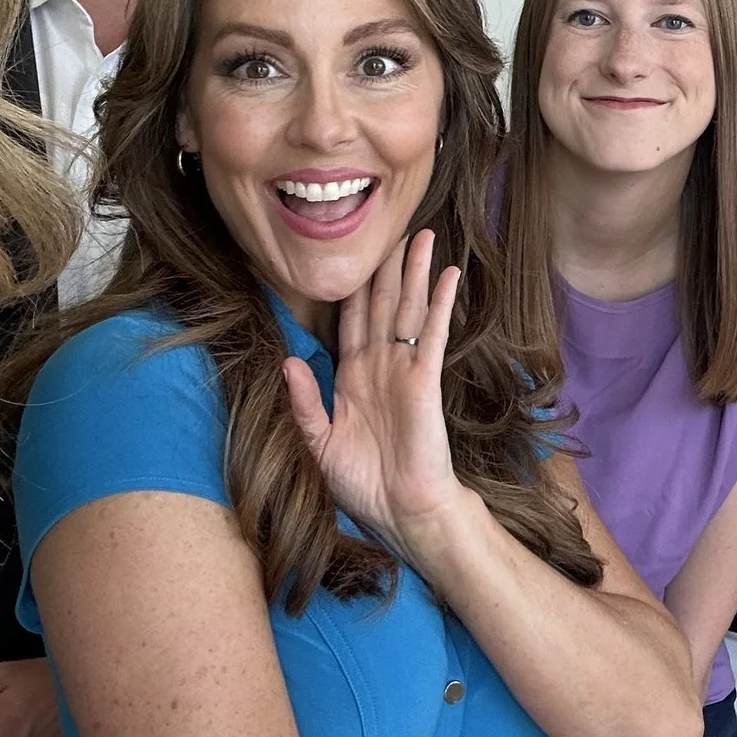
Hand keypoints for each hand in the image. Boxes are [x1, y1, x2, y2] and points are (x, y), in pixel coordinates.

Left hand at [290, 230, 468, 549]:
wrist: (401, 510)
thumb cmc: (362, 483)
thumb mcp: (318, 443)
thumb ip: (304, 402)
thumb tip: (287, 360)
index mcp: (351, 377)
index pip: (351, 319)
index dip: (353, 285)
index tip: (354, 253)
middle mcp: (379, 365)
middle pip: (382, 303)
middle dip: (388, 266)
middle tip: (395, 227)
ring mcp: (405, 369)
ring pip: (408, 308)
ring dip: (416, 272)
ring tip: (425, 235)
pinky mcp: (426, 378)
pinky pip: (433, 333)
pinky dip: (441, 303)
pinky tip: (449, 275)